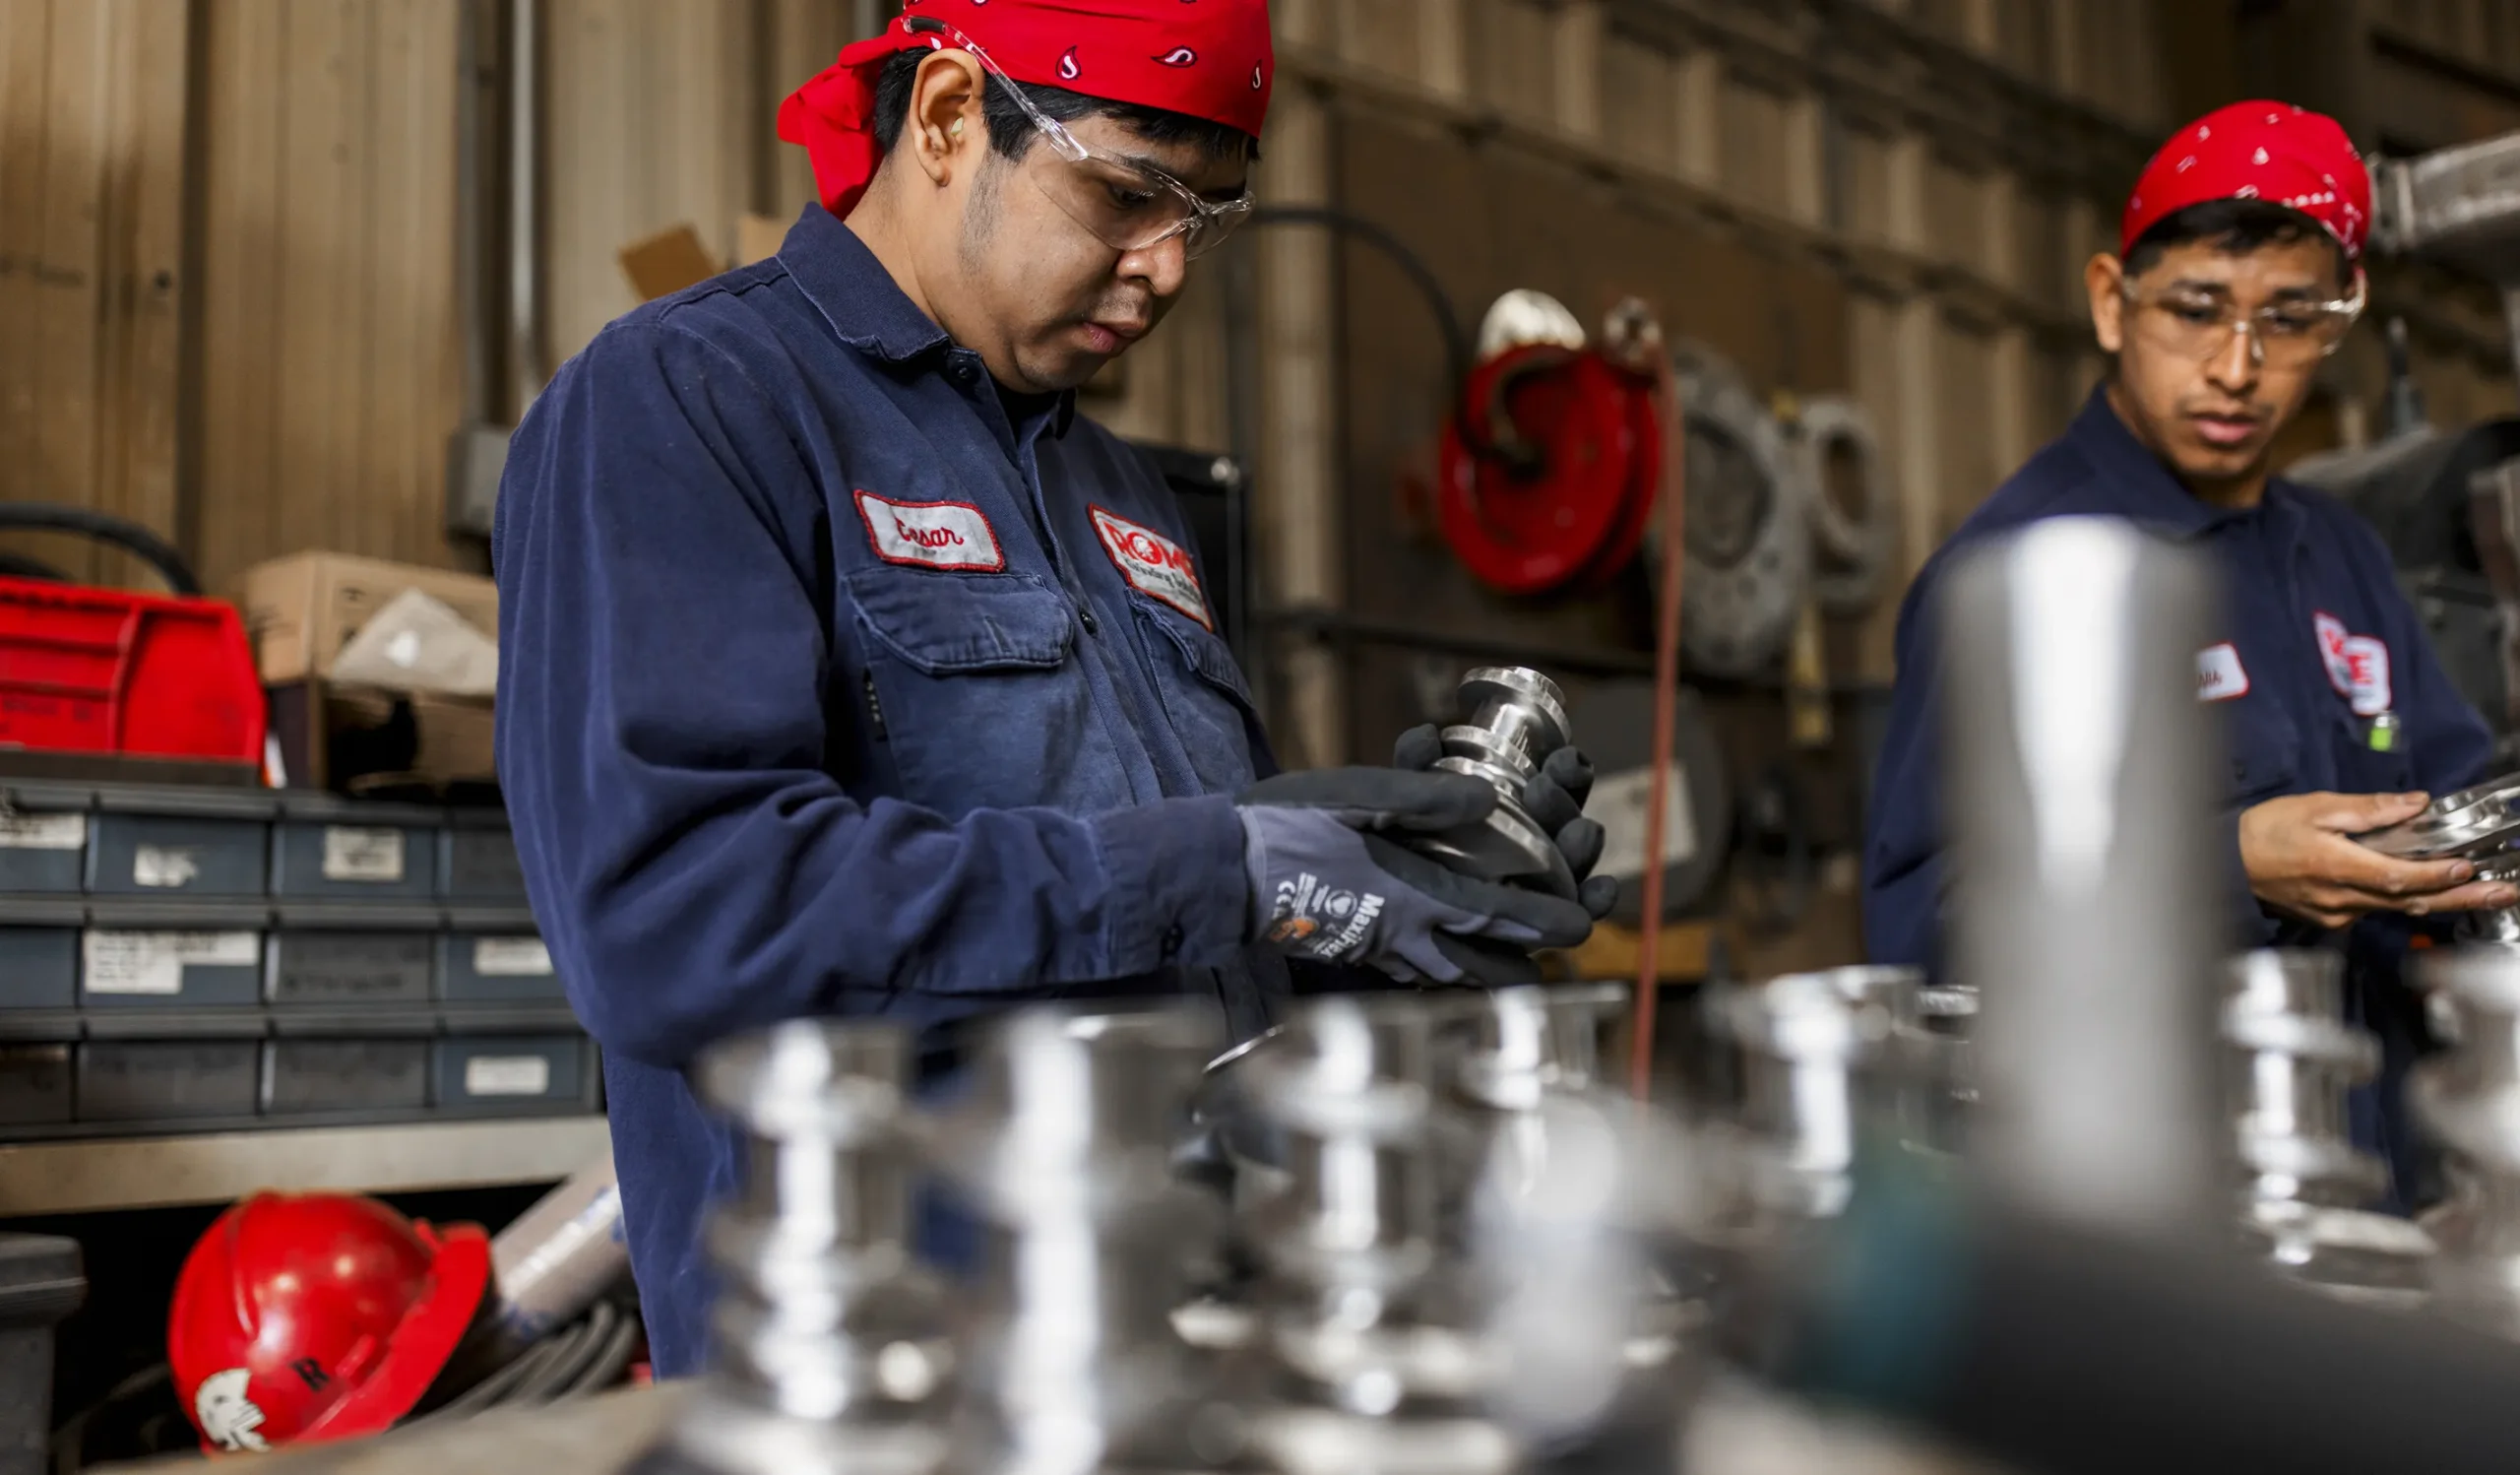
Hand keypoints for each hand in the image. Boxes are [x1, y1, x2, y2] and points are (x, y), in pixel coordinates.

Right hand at [1236, 767, 1595, 988]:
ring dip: (1488, 970)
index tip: (1581, 927)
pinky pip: (1412, 969)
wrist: (1221, 872)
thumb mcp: (1355, 796)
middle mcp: (1401, 933)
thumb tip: (1485, 798)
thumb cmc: (1286, 829)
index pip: (1494, 916)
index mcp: (1410, 895)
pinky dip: (1444, 968)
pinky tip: (1446, 960)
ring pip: (1448, 975)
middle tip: (1555, 955)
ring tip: (1517, 967)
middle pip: (1480, 967)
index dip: (1542, 921)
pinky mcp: (1353, 948)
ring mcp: (1376, 947)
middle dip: (1523, 963)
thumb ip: (1423, 798)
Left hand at [1393, 725, 1618, 919]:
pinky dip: (1595, 902)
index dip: (1564, 770)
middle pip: (1564, 823)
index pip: (1552, 784)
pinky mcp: (1529, 930)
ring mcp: (1535, 889)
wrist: (1382, 916)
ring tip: (1580, 832)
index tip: (1561, 757)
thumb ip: (1413, 771)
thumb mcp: (1398, 804)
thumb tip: (1425, 735)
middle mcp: (1530, 846)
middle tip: (1544, 789)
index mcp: (1512, 809)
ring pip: (1573, 866)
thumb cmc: (1394, 849)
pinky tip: (1600, 891)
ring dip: (1582, 848)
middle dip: (1564, 804)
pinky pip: (1573, 916)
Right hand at [2239, 790, 2517, 929]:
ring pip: (2398, 908)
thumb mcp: (2314, 808)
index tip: (2465, 868)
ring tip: (2481, 891)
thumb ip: (2367, 809)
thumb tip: (2413, 804)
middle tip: (2503, 892)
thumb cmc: (2262, 832)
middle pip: (2412, 902)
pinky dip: (2404, 898)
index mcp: (2335, 866)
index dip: (2435, 875)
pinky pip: (2375, 909)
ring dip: (2442, 899)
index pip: (2397, 877)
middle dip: (2463, 897)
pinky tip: (2426, 889)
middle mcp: (2341, 898)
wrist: (2224, 864)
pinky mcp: (2332, 919)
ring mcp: (2338, 914)